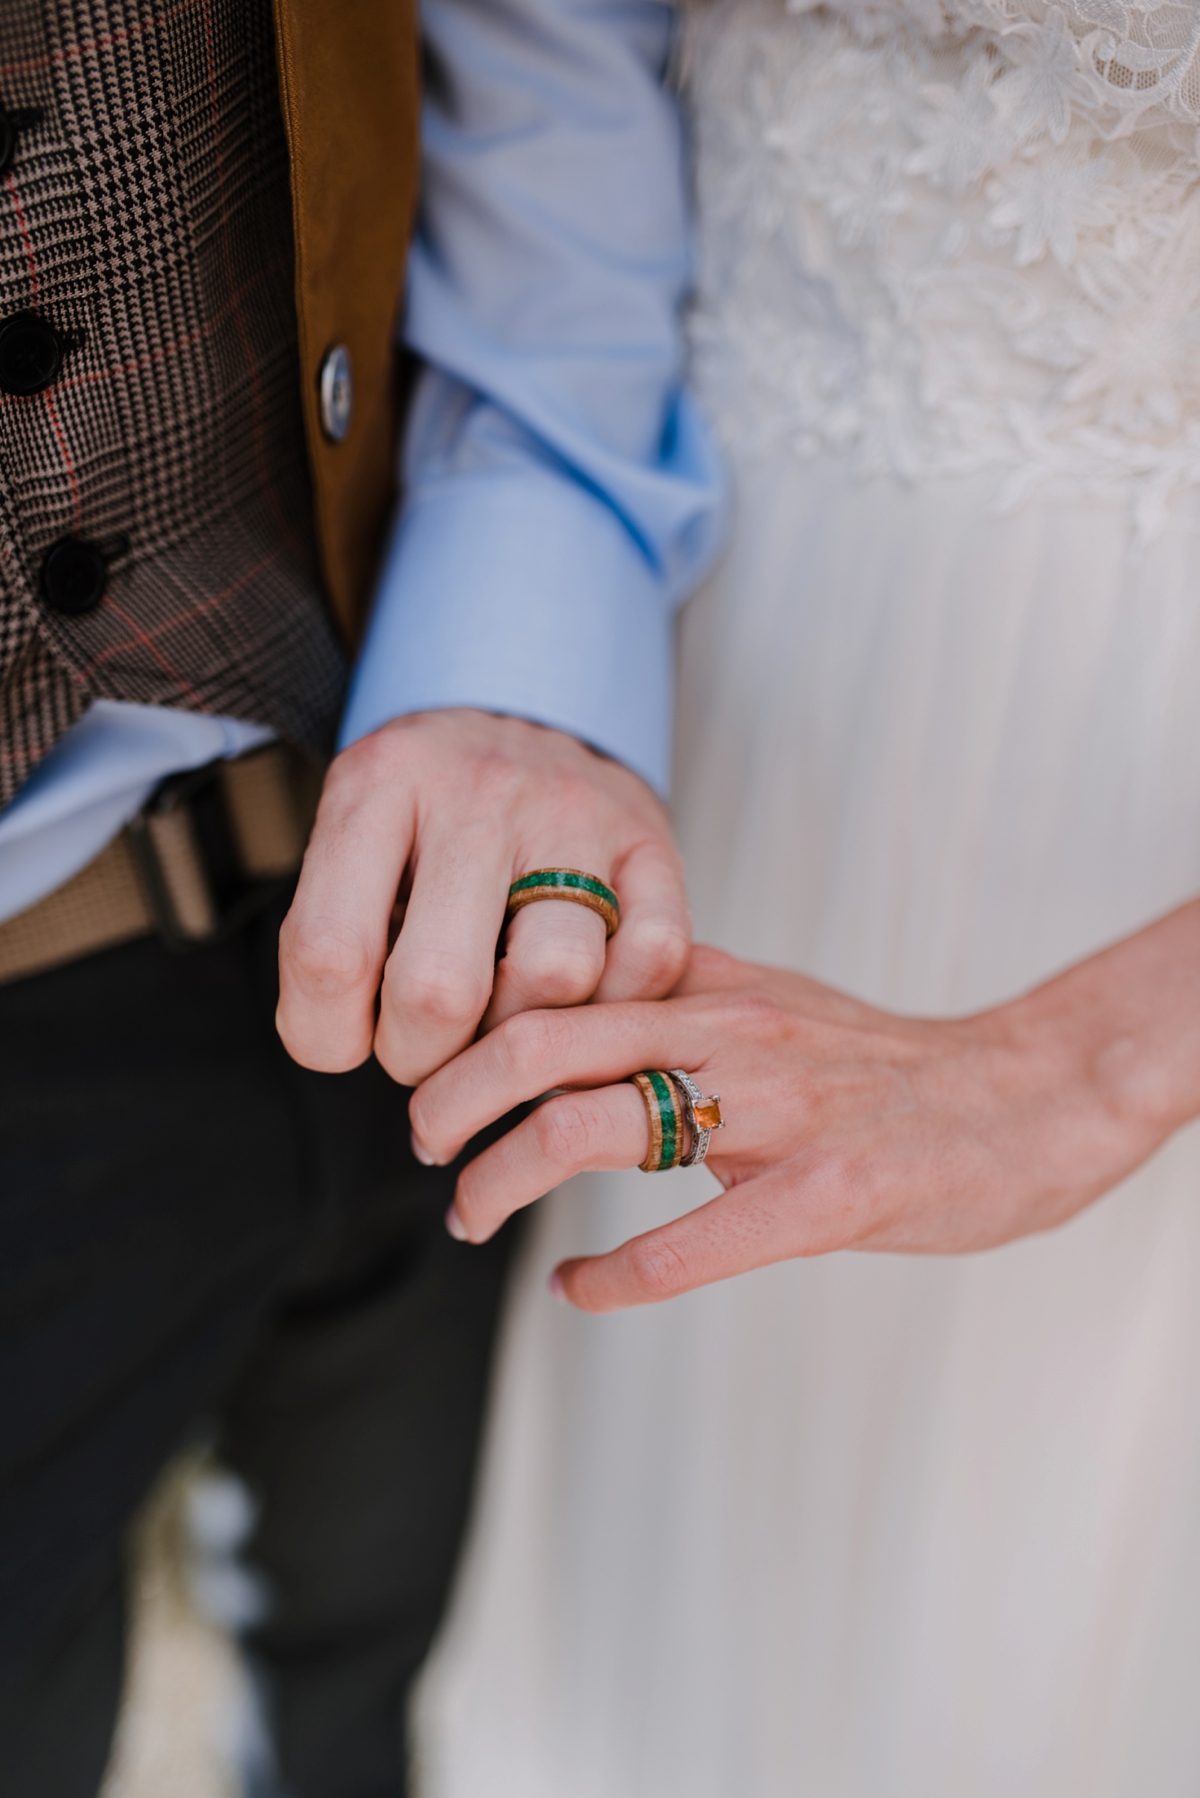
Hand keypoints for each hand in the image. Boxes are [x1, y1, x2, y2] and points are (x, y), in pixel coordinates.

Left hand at [276, 709, 688, 1083]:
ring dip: (516, 1035)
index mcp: (380, 784)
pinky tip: (572, 998)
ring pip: (553, 981)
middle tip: (419, 1043)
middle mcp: (480, 790)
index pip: (329, 953)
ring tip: (494, 1017)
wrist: (523, 714)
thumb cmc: (423, 808)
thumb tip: (342, 1049)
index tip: (343, 1037)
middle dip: (419, 1056)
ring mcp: (574, 813)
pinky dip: (610, 1005)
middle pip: (441, 990)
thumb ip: (330, 932)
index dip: (326, 1034)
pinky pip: (649, 960)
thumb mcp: (349, 835)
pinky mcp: (650, 843)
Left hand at [409, 905, 1199, 1308]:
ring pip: (590, 1124)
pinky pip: (690, 1241)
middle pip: (543, 1038)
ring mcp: (778, 1110)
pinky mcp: (828, 1193)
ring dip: (501, 1176)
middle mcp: (732, 1029)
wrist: (1029, 1096)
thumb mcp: (778, 998)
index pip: (558, 983)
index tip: (435, 1067)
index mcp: (716, 984)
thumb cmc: (890, 1066)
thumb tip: (589, 997)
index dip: (473, 1025)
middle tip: (422, 1143)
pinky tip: (574, 1290)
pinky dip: (611, 1278)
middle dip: (454, 1095)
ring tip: (469, 1214)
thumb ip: (683, 995)